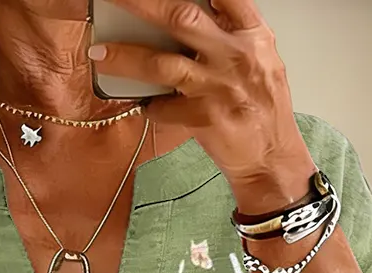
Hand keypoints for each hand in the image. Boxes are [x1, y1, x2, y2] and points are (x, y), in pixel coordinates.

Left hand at [88, 0, 313, 194]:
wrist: (272, 158)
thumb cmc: (264, 110)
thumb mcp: (262, 62)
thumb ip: (233, 37)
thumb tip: (197, 17)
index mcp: (254, 36)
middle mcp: (235, 56)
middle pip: (182, 17)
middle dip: (143, 4)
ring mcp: (218, 87)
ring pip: (162, 64)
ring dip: (125, 57)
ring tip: (100, 54)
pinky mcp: (203, 119)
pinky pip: (163, 108)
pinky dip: (150, 107)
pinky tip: (144, 105)